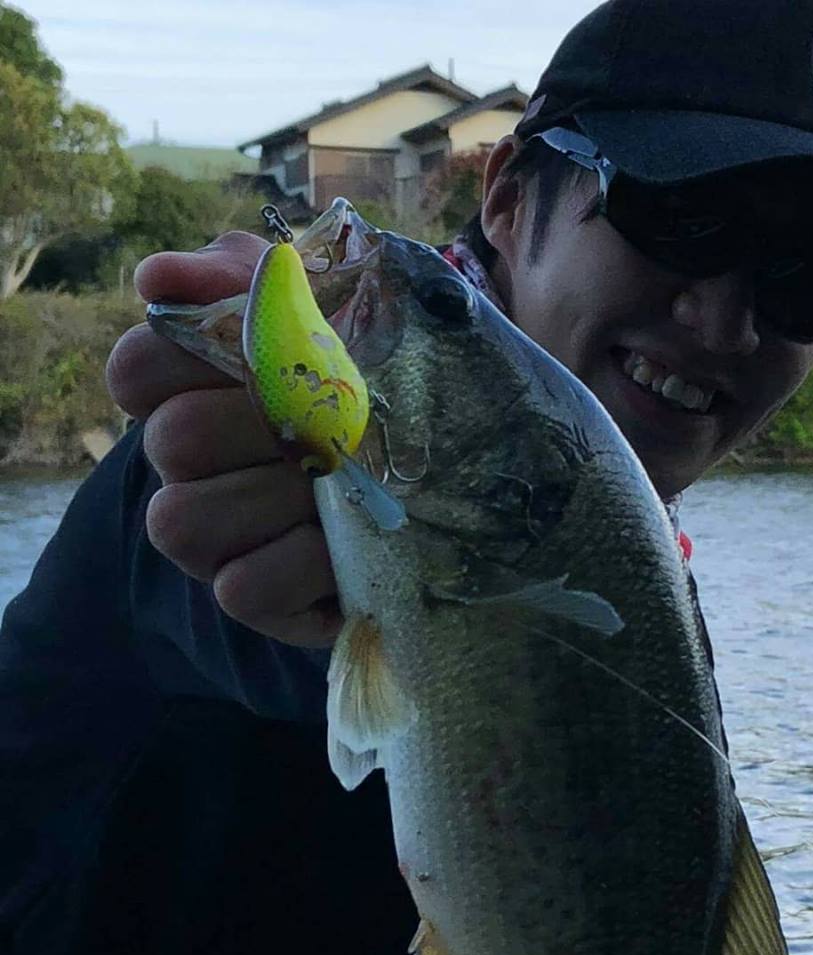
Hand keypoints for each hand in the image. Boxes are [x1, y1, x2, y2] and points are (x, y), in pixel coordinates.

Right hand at [106, 231, 342, 647]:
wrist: (454, 469)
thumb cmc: (380, 380)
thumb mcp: (330, 306)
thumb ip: (247, 278)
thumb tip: (157, 277)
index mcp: (196, 392)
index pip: (137, 366)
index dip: (190, 356)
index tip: (265, 353)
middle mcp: (189, 467)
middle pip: (171, 441)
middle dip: (261, 427)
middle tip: (333, 421)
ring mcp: (214, 538)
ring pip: (183, 521)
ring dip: (279, 497)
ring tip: (341, 481)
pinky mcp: (254, 596)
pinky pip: (240, 589)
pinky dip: (298, 562)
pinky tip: (342, 540)